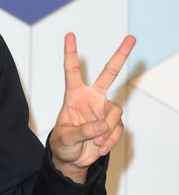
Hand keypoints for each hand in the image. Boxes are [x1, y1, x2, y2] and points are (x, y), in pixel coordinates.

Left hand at [49, 32, 135, 182]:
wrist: (72, 160)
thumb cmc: (63, 144)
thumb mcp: (65, 138)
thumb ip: (82, 131)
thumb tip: (103, 125)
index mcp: (74, 96)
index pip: (72, 71)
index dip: (70, 53)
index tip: (69, 35)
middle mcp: (92, 98)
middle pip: (109, 73)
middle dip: (121, 55)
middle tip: (131, 38)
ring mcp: (104, 110)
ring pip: (115, 112)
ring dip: (107, 131)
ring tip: (96, 144)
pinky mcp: (113, 124)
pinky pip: (117, 129)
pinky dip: (109, 141)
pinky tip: (99, 148)